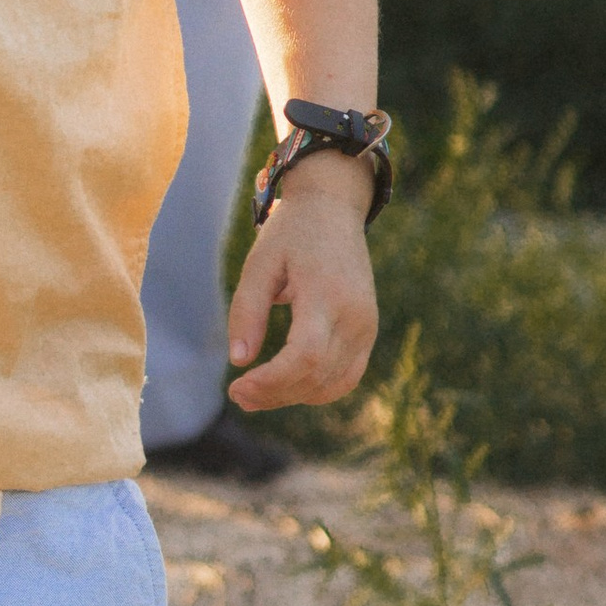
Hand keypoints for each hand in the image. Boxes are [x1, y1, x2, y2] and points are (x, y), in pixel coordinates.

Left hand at [225, 160, 377, 411]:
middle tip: (236, 394)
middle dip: (273, 393)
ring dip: (292, 396)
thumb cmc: (291, 233)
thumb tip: (239, 361)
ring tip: (255, 394)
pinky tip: (286, 387)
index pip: (305, 356)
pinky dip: (317, 390)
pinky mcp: (368, 331)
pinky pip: (346, 377)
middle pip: (316, 376)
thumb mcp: (260, 263)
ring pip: (332, 384)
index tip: (237, 385)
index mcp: (326, 293)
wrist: (333, 208)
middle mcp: (355, 315)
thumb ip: (248, 311)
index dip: (271, 381)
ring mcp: (367, 325)